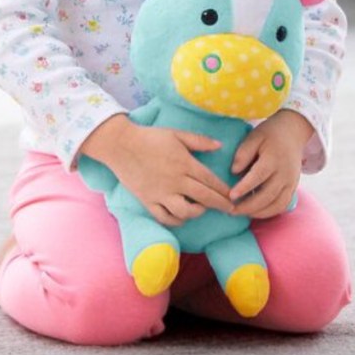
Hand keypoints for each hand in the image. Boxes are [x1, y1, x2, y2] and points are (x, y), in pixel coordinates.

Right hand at [80, 114, 233, 226]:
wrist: (120, 145)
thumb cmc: (150, 137)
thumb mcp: (178, 134)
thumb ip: (200, 141)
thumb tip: (219, 145)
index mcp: (185, 164)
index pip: (210, 181)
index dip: (224, 190)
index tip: (234, 196)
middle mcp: (175, 181)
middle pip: (204, 198)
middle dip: (220, 204)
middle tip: (231, 209)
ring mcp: (161, 193)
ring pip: (184, 211)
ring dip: (197, 212)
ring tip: (201, 209)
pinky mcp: (147, 201)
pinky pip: (164, 217)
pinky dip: (175, 220)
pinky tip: (182, 217)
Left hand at [229, 110, 312, 218]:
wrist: (295, 132)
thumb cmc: (271, 134)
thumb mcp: (255, 136)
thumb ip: (244, 153)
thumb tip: (234, 171)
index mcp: (274, 158)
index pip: (259, 176)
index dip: (245, 187)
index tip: (231, 196)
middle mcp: (285, 173)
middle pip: (268, 195)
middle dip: (248, 206)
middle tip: (231, 210)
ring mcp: (291, 182)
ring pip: (276, 204)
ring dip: (259, 213)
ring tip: (242, 213)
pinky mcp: (293, 187)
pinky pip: (283, 205)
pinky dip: (269, 212)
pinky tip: (256, 212)